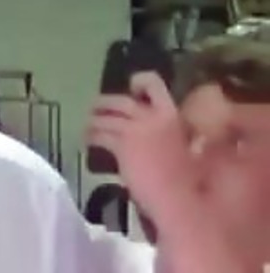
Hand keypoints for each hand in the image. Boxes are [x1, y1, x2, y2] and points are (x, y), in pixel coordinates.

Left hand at [87, 71, 198, 220]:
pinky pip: (100, 135)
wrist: (179, 198)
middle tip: (97, 106)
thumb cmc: (189, 179)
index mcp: (171, 115)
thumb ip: (179, 135)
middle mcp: (151, 116)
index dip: (140, 80)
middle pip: (121, 100)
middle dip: (105, 101)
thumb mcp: (189, 148)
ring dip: (94, 120)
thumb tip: (176, 135)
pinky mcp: (121, 145)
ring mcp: (134, 130)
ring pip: (106, 117)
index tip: (132, 87)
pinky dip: (91, 136)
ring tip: (87, 125)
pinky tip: (88, 140)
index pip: (154, 84)